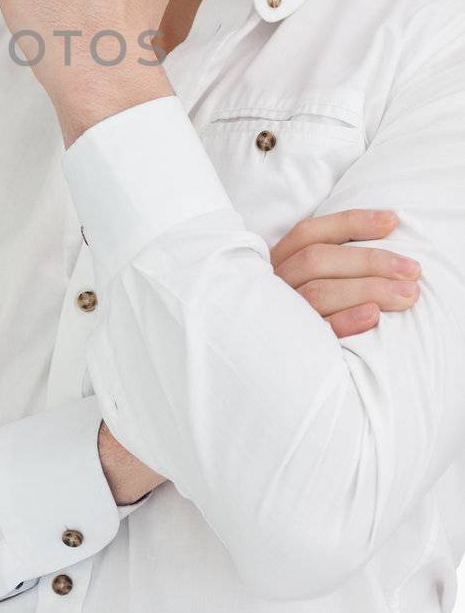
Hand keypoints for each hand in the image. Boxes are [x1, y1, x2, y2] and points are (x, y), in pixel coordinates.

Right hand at [96, 208, 422, 504]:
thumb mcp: (265, 301)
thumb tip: (358, 269)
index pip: (309, 233)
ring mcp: (263, 317)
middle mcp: (261, 286)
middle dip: (372, 259)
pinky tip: (372, 317)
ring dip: (369, 287)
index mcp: (263, 267)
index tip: (393, 221)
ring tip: (408, 295)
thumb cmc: (243, 339)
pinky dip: (343, 321)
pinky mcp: (268, 351)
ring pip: (320, 289)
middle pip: (321, 259)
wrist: (198, 391)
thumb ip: (299, 281)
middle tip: (414, 269)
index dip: (352, 222)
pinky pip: (309, 333)